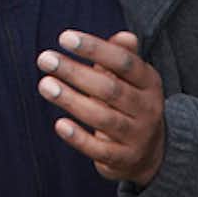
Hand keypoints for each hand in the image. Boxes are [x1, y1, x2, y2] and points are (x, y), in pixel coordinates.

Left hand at [38, 30, 166, 187]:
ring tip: (45, 85)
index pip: (123, 62)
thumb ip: (124, 56)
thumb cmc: (132, 105)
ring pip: (102, 118)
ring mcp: (137, 137)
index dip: (95, 49)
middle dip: (75, 72)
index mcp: (149, 82)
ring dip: (71, 100)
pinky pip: (99, 150)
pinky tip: (60, 124)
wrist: (152, 154)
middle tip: (45, 59)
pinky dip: (79, 138)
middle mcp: (147, 109)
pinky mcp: (124, 160)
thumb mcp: (134, 79)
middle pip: (110, 89)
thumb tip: (123, 37)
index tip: (64, 38)